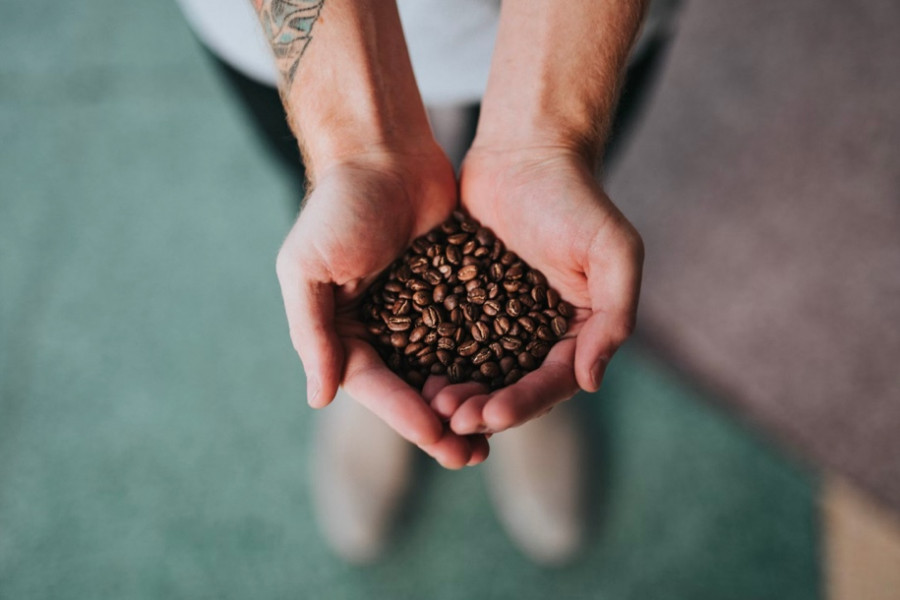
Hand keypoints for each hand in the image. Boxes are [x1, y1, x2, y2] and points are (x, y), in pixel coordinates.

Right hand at [275, 147, 488, 467]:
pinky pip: (469, 335)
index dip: (407, 416)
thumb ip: (311, 333)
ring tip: (494, 432)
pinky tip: (509, 383)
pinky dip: (485, 362)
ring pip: (444, 370)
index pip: (377, 386)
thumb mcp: (308, 268)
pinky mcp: (451, 290)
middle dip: (441, 424)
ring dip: (467, 402)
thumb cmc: (339, 206)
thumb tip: (319, 398)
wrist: (383, 150)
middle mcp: (379, 328)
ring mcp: (418, 311)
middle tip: (473, 456)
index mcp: (343, 330)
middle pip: (413, 389)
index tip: (440, 440)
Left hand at [434, 146, 643, 434]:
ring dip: (458, 393)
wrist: (526, 151)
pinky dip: (435, 360)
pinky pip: (448, 339)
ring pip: (477, 370)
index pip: (553, 381)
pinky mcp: (465, 300)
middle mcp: (539, 332)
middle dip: (485, 408)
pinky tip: (414, 373)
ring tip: (431, 404)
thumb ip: (614, 317)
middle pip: (512, 386)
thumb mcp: (613, 252)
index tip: (491, 416)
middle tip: (453, 419)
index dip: (524, 403)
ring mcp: (500, 318)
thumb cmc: (575, 197)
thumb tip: (591, 382)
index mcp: (577, 329)